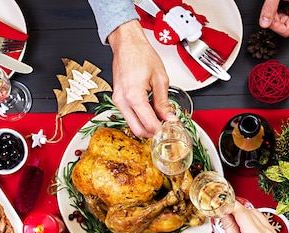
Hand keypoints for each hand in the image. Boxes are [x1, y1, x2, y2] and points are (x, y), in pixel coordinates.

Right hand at [108, 20, 176, 136]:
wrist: (127, 44)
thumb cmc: (141, 55)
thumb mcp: (160, 79)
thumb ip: (164, 102)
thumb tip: (169, 118)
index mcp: (134, 96)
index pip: (149, 124)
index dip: (162, 130)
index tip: (171, 129)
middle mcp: (122, 101)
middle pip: (138, 130)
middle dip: (153, 132)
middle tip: (166, 127)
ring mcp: (118, 101)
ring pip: (132, 125)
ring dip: (146, 125)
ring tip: (159, 117)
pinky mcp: (117, 99)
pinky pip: (129, 116)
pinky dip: (140, 118)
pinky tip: (150, 110)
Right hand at [220, 202, 279, 232]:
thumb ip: (230, 229)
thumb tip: (224, 215)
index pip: (242, 212)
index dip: (229, 206)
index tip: (220, 203)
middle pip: (249, 211)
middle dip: (235, 209)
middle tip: (222, 212)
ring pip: (256, 213)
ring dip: (243, 214)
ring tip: (231, 221)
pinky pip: (261, 221)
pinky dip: (251, 220)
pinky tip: (242, 226)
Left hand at [259, 0, 288, 37]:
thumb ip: (269, 8)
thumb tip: (264, 23)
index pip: (286, 30)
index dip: (274, 26)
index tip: (267, 18)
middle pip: (284, 27)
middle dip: (274, 18)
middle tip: (273, 6)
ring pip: (282, 23)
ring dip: (275, 15)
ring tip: (276, 3)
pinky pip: (283, 18)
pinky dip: (277, 12)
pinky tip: (278, 4)